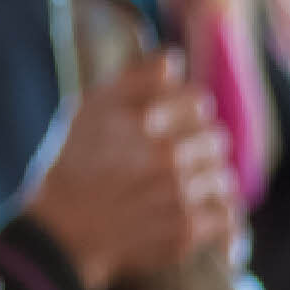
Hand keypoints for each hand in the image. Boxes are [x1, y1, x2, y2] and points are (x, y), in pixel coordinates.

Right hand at [25, 50, 242, 289]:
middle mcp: (167, 154)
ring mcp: (180, 194)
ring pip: (224, 177)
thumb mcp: (88, 109)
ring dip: (207, 181)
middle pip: (215, 139)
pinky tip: (197, 214)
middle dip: (197, 147)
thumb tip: (174, 59)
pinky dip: (217, 216)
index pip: (198, 102)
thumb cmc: (72, 164)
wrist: (61, 231)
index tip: (167, 127)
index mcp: (146, 120)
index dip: (183, 113)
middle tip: (172, 161)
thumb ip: (134, 80)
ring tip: (181, 189)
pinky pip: (228, 215)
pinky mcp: (187, 230)